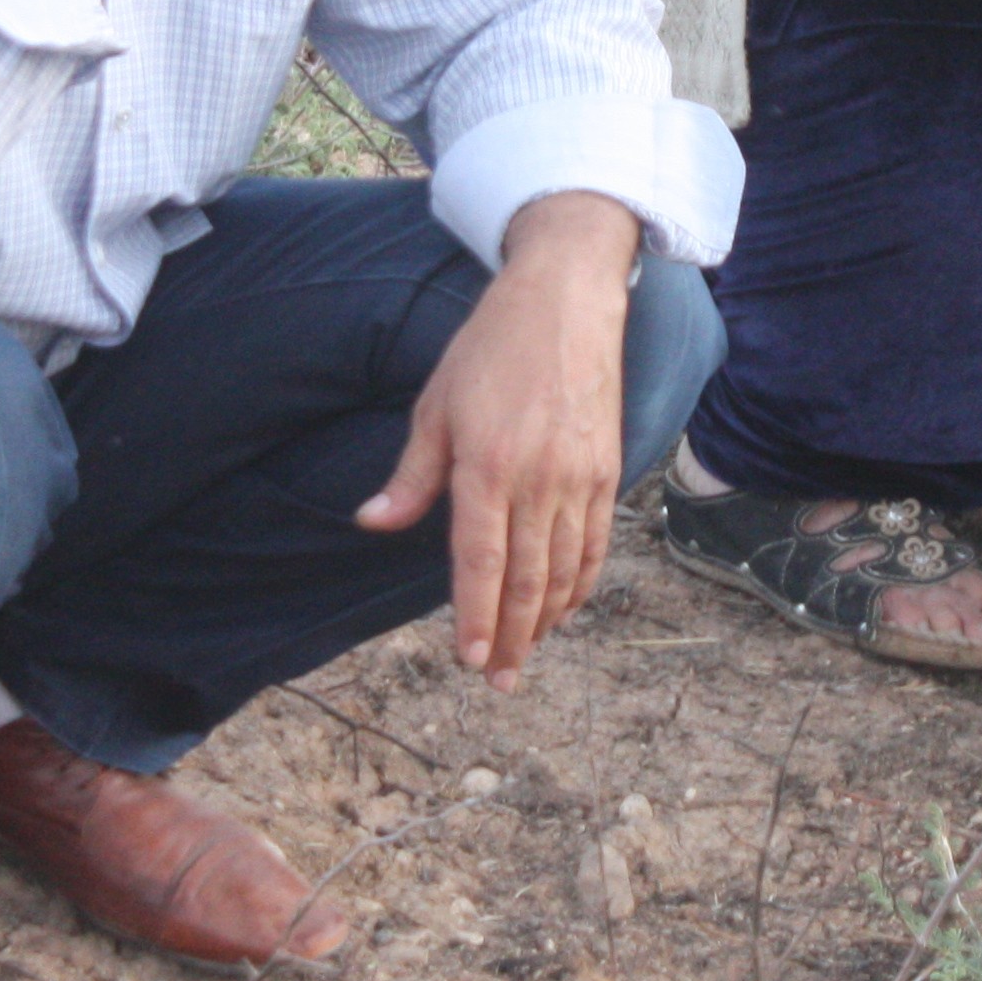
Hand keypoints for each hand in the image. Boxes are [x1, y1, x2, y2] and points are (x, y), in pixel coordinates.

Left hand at [354, 193, 639, 691]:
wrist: (568, 299)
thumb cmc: (491, 347)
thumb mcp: (436, 405)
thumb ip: (411, 475)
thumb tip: (373, 523)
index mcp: (488, 466)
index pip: (480, 562)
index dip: (475, 618)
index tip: (468, 660)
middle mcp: (539, 480)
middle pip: (526, 580)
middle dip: (510, 638)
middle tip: (496, 681)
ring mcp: (580, 477)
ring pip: (564, 570)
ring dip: (544, 620)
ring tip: (524, 655)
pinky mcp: (608, 470)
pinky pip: (595, 543)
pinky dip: (580, 583)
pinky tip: (564, 606)